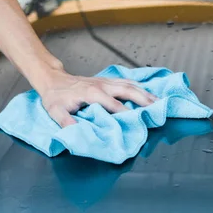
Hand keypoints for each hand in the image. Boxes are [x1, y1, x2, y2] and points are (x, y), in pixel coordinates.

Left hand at [34, 67, 157, 127]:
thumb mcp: (55, 111)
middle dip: (144, 99)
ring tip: (159, 101)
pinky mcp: (106, 81)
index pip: (114, 105)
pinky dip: (138, 86)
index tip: (139, 122)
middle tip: (158, 108)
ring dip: (145, 92)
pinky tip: (147, 91)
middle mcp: (102, 85)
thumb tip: (75, 132)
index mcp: (92, 93)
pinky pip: (126, 82)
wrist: (53, 80)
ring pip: (129, 85)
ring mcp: (105, 82)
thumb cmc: (55, 97)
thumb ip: (65, 121)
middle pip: (128, 91)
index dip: (127, 114)